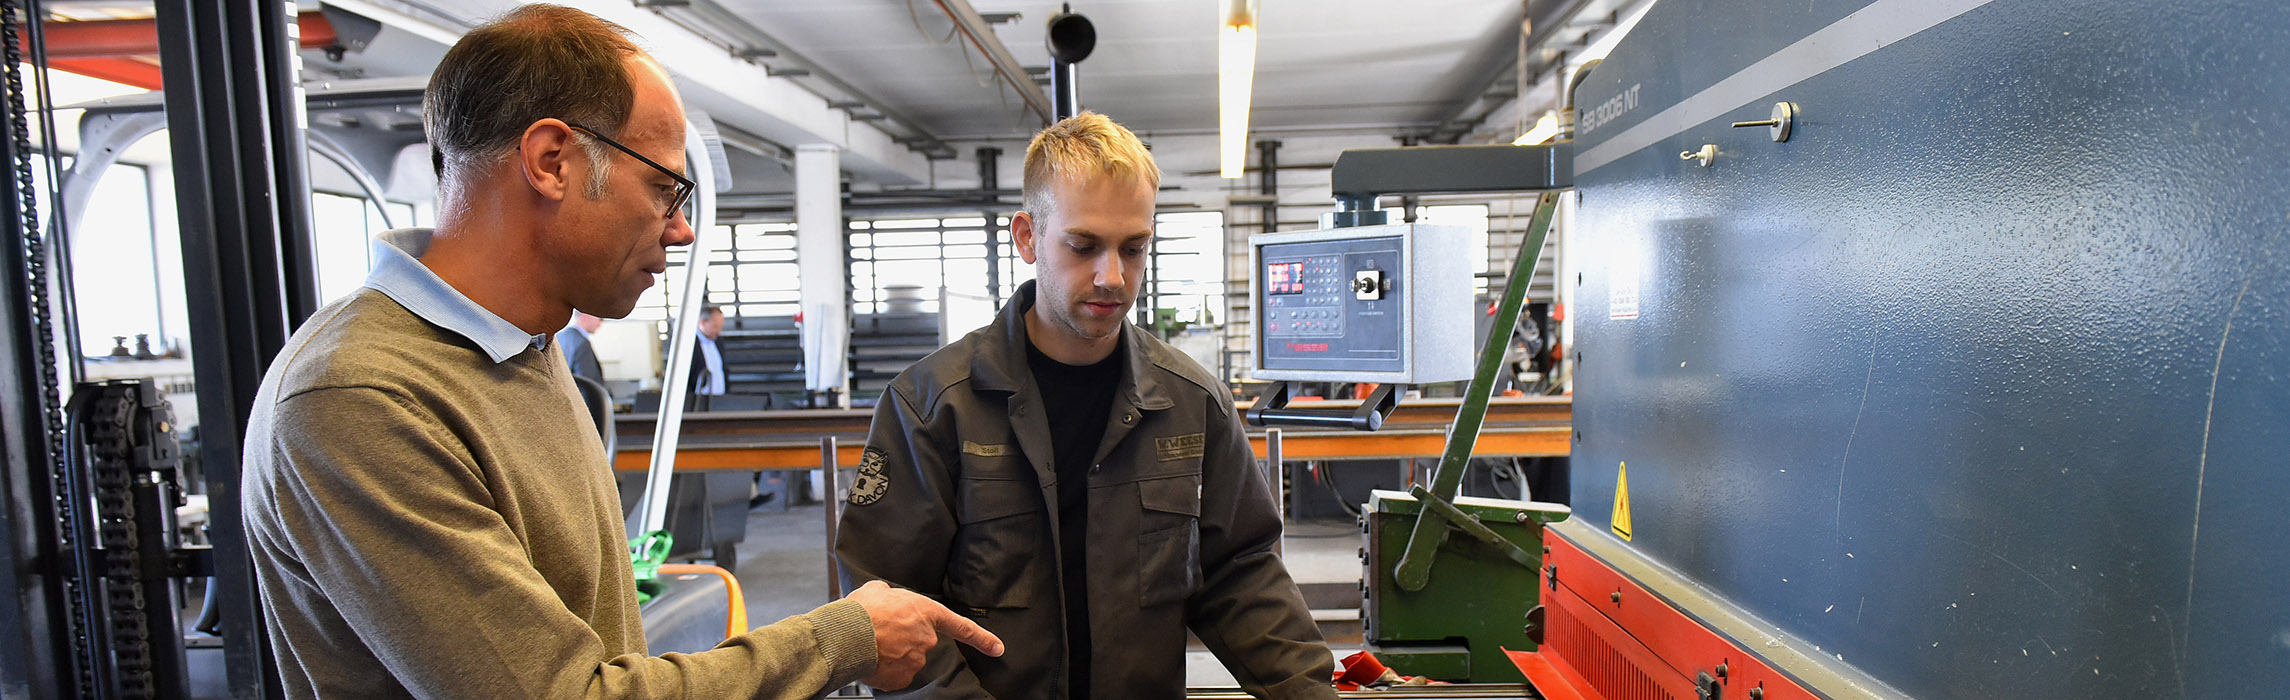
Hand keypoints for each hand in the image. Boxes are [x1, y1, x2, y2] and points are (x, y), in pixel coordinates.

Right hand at [845, 580, 1004, 688]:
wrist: (848, 634)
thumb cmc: (863, 610)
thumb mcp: (879, 589)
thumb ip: (891, 594)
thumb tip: (886, 596)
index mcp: (927, 613)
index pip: (961, 627)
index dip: (982, 638)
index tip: (998, 648)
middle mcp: (926, 639)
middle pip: (920, 642)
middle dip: (903, 639)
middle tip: (881, 631)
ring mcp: (916, 660)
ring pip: (905, 659)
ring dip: (892, 654)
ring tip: (872, 643)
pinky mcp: (901, 678)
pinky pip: (894, 675)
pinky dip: (884, 670)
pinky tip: (872, 658)